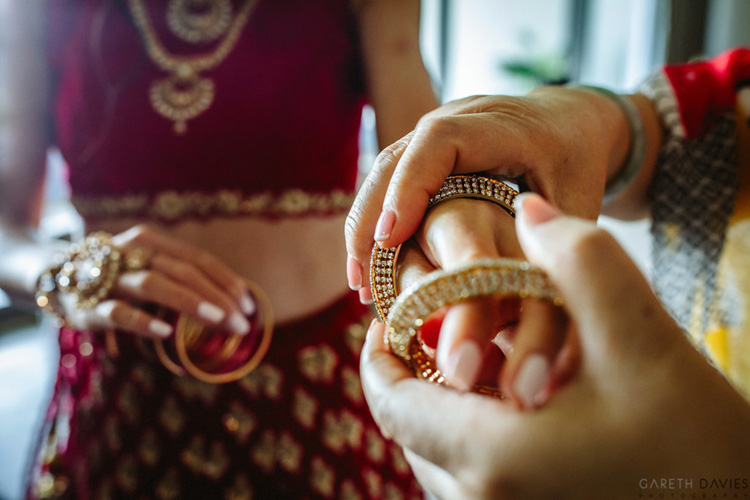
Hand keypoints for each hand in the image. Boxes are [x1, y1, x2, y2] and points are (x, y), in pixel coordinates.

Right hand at [60, 225, 254, 338]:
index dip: (227, 281)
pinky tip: (165, 331)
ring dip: (189, 302)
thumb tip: (233, 306)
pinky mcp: (89, 306)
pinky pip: (118, 312)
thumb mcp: (151, 270)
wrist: (53, 277)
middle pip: (183, 272)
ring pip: (154, 285)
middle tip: (241, 323)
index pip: (198, 259)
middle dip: (217, 298)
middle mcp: (131, 253)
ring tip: (218, 320)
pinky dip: (142, 321)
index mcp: (152, 242)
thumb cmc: (118, 278)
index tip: (249, 306)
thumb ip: (184, 281)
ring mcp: (109, 278)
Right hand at [346, 86, 629, 293]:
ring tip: (357, 279)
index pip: (440, 142)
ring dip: (364, 222)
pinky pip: (391, 179)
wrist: (574, 122)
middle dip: (371, 216)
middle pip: (396, 156)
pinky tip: (370, 264)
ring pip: (384, 169)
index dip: (410, 186)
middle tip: (360, 276)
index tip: (392, 238)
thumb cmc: (579, 164)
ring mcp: (438, 129)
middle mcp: (459, 118)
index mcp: (502, 125)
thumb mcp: (579, 202)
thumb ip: (551, 242)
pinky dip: (376, 220)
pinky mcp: (428, 150)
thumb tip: (511, 299)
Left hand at [361, 194, 749, 499]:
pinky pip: (465, 482)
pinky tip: (509, 404)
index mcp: (493, 457)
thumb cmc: (696, 432)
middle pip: (408, 430)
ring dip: (441, 407)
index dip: (380, 352)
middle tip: (435, 329)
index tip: (394, 316)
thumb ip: (577, 258)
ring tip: (475, 359)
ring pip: (435, 458)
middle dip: (413, 374)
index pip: (391, 401)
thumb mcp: (640, 333)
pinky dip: (468, 438)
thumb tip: (525, 212)